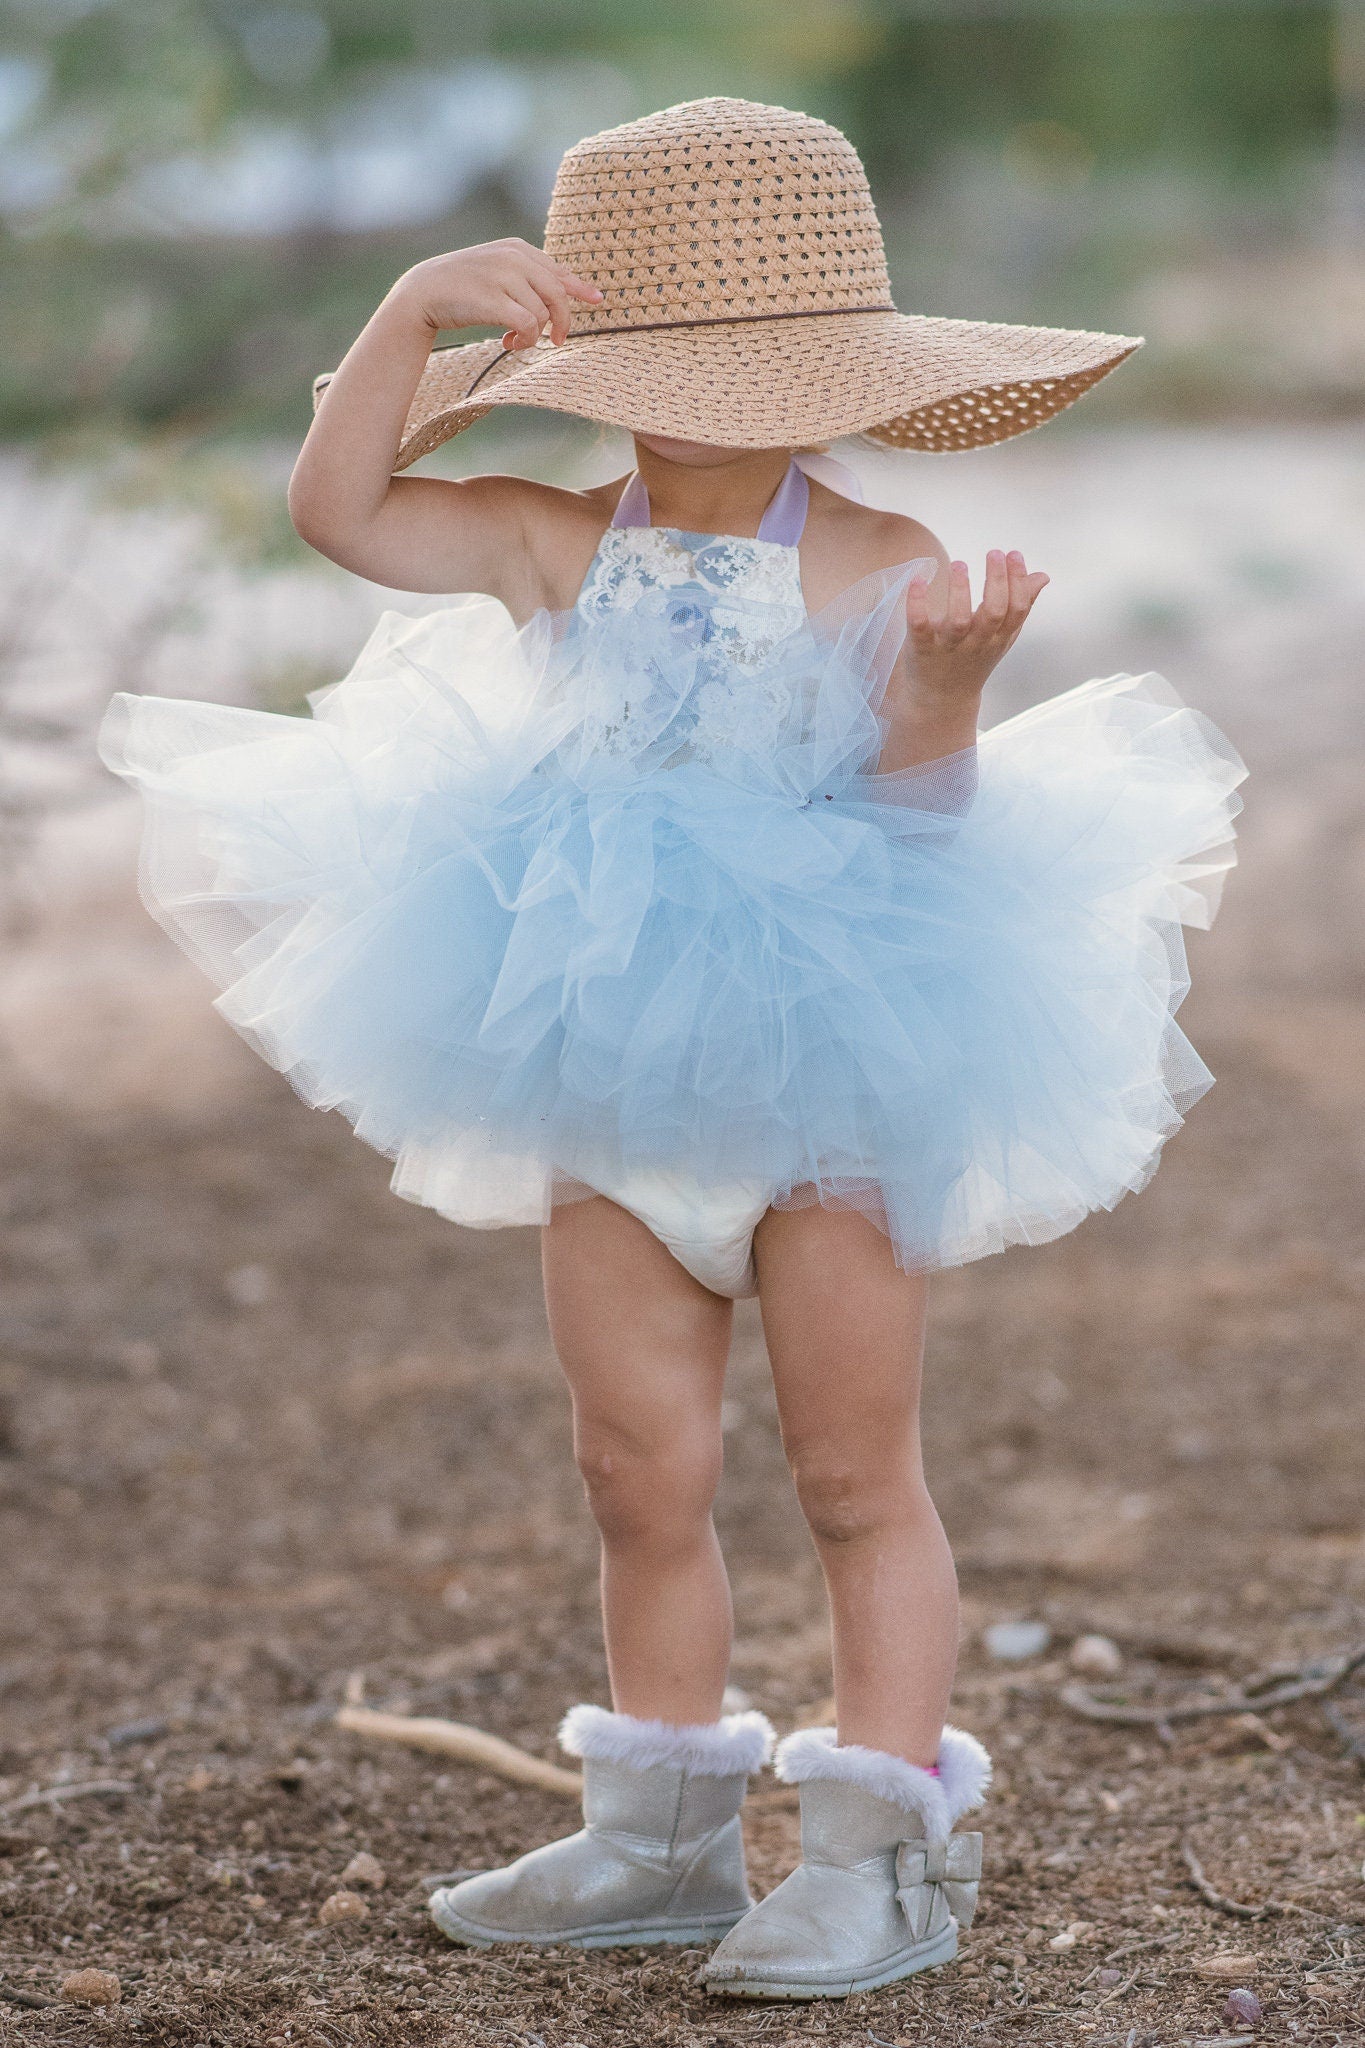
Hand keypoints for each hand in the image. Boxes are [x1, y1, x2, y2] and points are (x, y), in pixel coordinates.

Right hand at [393, 239, 602, 350]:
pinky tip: (509, 343)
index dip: (579, 288)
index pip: (558, 270)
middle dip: (563, 321)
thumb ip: (525, 277)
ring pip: (542, 313)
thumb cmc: (461, 287)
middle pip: (557, 293)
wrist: (423, 292)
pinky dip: (525, 340)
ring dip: (535, 336)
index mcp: (516, 248)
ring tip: (517, 342)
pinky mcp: (493, 300)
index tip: (596, 300)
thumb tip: (563, 292)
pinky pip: (528, 325)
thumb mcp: (496, 271)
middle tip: (559, 341)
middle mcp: (513, 258)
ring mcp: (503, 277)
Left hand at [906, 550, 1048, 700]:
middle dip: (997, 581)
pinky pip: (919, 625)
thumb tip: (1042, 577)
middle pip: (994, 612)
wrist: (941, 701)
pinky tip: (917, 581)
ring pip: (959, 620)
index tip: (1014, 555)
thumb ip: (1020, 607)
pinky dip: (917, 604)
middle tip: (995, 552)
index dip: (1019, 581)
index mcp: (998, 637)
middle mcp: (977, 642)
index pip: (1017, 609)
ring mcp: (948, 647)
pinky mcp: (921, 649)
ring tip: (960, 564)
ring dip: (960, 591)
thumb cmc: (972, 661)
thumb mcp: (1001, 637)